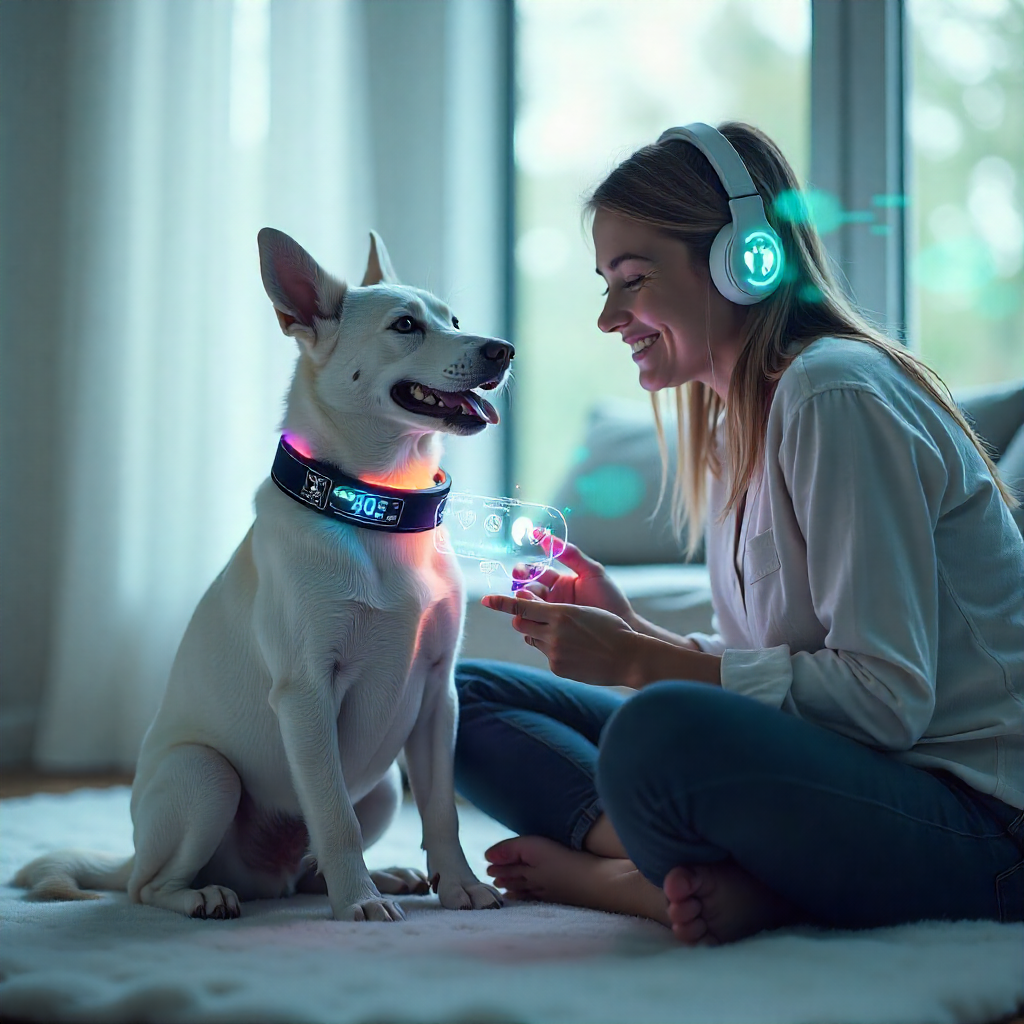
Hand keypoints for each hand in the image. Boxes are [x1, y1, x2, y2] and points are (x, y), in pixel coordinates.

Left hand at [481, 591, 644, 686]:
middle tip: (529, 616)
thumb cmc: (611, 628)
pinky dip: (553, 650)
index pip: (522, 607)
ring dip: (539, 634)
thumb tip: (533, 612)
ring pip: (533, 639)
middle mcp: (553, 632)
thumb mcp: (584, 611)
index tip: (486, 600)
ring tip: (564, 635)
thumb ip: (557, 611)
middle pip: (521, 624)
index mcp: (561, 613)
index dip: (501, 603)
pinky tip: (574, 651)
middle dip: (521, 619)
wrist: (628, 657)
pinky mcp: (557, 668)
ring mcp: (554, 652)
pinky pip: (546, 655)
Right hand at [512, 536, 637, 626]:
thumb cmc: (610, 598)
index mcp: (561, 582)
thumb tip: (547, 536)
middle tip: (520, 590)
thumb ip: (571, 554)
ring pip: (529, 609)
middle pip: (528, 591)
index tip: (519, 571)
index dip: (526, 571)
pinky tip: (528, 620)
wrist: (622, 627)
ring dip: (524, 606)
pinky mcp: (552, 631)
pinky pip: (535, 627)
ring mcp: (552, 615)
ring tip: (526, 604)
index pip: (537, 573)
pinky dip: (529, 622)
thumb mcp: (592, 572)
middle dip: (521, 589)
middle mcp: (553, 598)